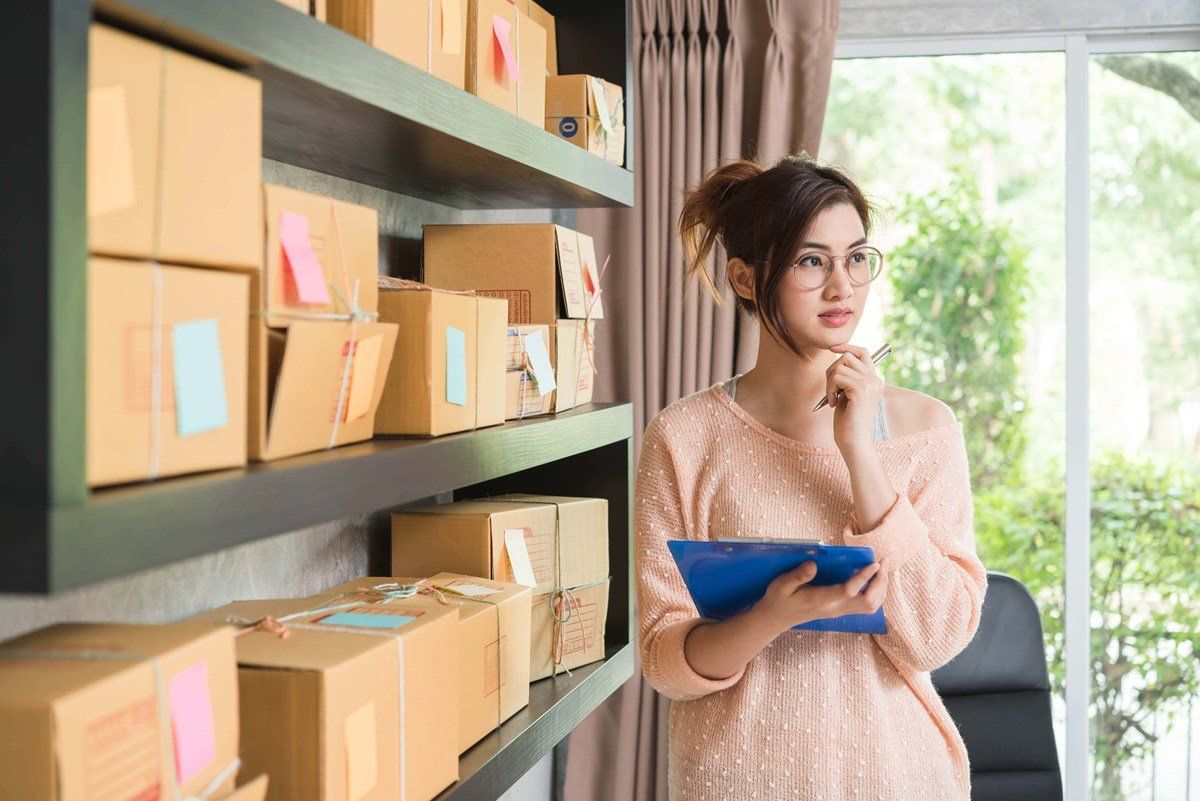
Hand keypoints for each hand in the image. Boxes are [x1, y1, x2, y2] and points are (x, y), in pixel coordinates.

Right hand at [751, 558, 889, 635]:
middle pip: (868, 601)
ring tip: (882, 568)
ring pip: (871, 606)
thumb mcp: (782, 584)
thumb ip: (797, 575)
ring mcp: (840, 611)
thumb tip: (813, 565)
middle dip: (880, 581)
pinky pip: (868, 606)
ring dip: (881, 587)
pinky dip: (878, 593)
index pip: (848, 591)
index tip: (874, 563)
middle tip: (883, 561)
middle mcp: (835, 608)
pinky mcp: (842, 610)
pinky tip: (876, 580)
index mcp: (820, 600)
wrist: (778, 617)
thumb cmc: (780, 598)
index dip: (864, 578)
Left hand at [825, 343, 884, 452]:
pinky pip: (838, 377)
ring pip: (839, 367)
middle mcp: (875, 379)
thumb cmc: (848, 421)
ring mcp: (870, 384)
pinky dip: (830, 389)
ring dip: (829, 383)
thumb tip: (838, 355)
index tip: (832, 348)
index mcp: (874, 380)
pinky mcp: (862, 390)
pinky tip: (833, 403)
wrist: (854, 442)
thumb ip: (846, 376)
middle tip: (830, 390)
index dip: (847, 346)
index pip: (862, 352)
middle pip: (847, 357)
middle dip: (831, 371)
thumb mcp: (847, 394)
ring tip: (832, 399)